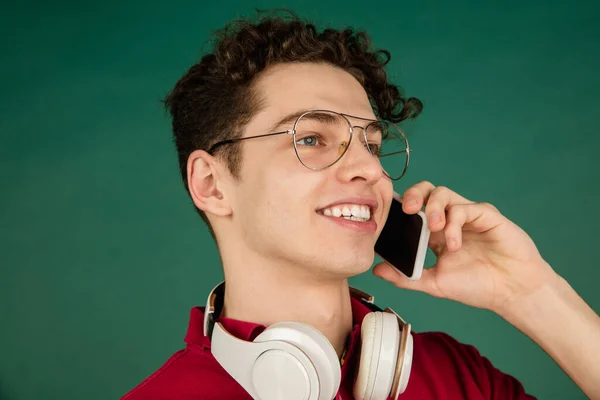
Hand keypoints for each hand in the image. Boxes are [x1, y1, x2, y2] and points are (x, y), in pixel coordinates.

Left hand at [373, 181, 556, 315]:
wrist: (512, 292)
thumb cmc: (478, 286)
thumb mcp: (434, 283)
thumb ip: (405, 277)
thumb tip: (376, 270)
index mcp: (435, 233)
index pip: (414, 210)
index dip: (401, 209)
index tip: (389, 219)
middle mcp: (450, 219)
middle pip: (427, 191)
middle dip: (414, 194)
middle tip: (408, 210)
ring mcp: (468, 215)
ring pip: (444, 193)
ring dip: (434, 208)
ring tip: (434, 230)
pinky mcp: (486, 215)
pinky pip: (465, 207)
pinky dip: (454, 224)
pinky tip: (454, 244)